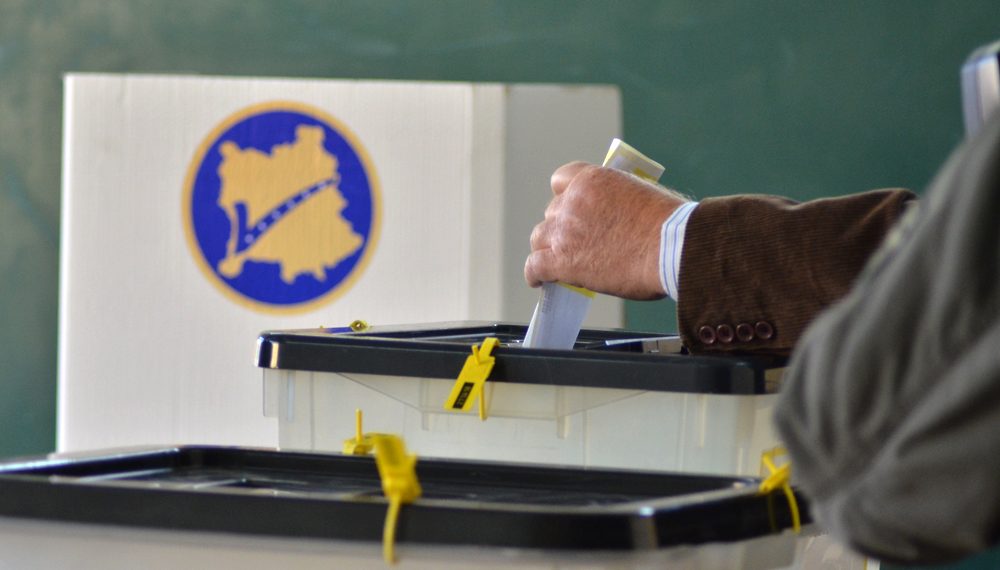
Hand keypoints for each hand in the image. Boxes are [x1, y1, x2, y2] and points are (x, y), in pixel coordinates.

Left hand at [524, 161, 687, 299]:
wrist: (671, 247)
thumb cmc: (669, 225)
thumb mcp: (641, 194)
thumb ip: (618, 200)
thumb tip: (614, 217)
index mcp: (593, 180)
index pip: (562, 179)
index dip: (564, 195)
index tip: (570, 207)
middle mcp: (573, 201)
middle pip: (552, 213)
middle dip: (561, 226)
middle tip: (574, 242)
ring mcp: (565, 231)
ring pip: (539, 238)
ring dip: (546, 248)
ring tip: (553, 260)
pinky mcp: (562, 261)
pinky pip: (535, 266)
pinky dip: (534, 274)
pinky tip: (537, 280)